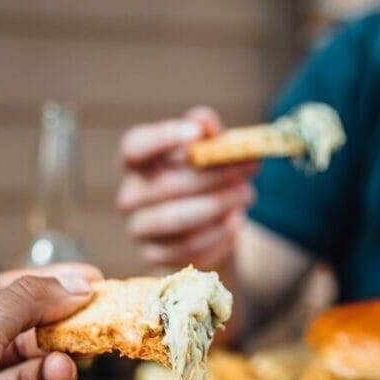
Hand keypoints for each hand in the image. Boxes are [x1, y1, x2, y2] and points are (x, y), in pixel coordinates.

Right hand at [117, 106, 257, 268]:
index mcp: (135, 163)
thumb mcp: (206, 152)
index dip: (163, 138)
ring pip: (179, 218)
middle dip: (215, 176)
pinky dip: (218, 234)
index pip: (135, 146)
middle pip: (168, 184)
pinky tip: (235, 223)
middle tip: (251, 168)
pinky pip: (189, 247)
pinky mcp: (154, 257)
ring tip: (247, 195)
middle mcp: (129, 196)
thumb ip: (205, 133)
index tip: (197, 134)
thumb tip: (204, 121)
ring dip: (220, 205)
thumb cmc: (201, 181)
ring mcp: (138, 229)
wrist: (203, 230)